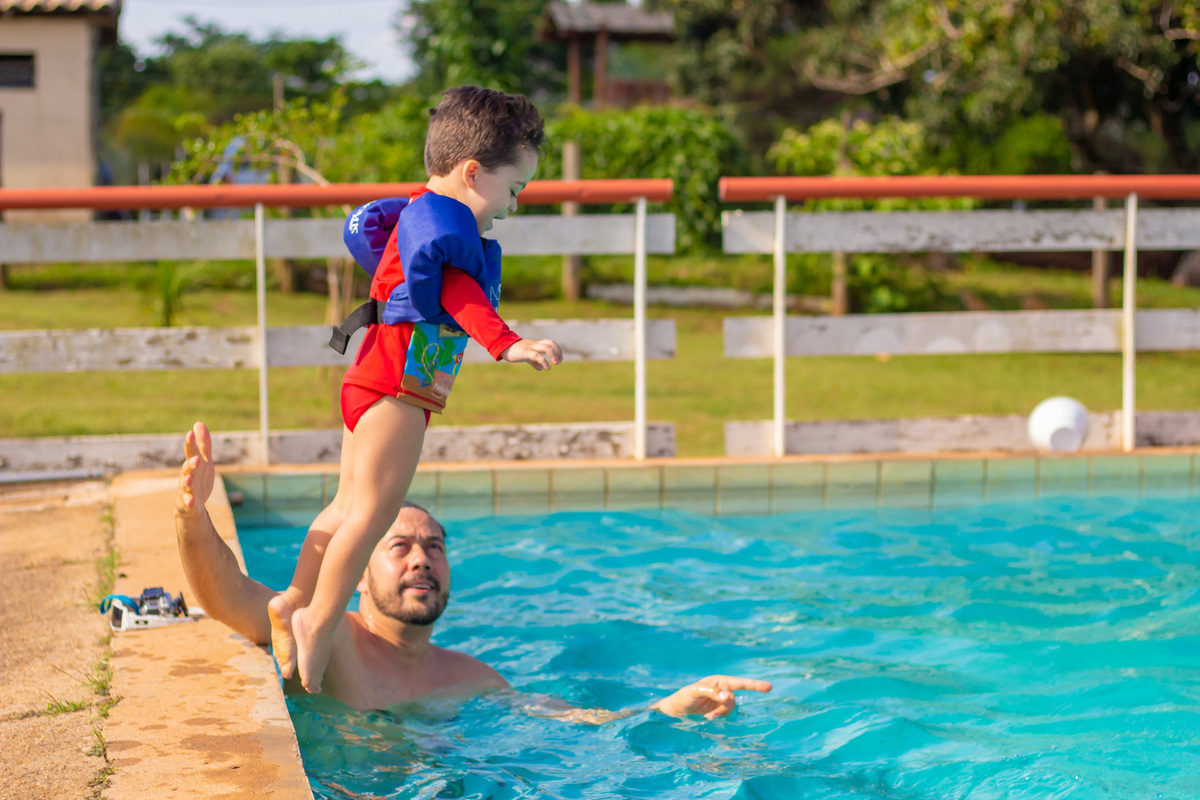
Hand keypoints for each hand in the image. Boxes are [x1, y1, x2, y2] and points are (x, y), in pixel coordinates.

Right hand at [177, 421, 214, 516]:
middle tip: (196, 458)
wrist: (192, 505)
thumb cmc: (198, 479)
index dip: (190, 444)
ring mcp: (187, 490)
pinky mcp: (188, 503)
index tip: (190, 433)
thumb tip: (198, 423)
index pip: (191, 453)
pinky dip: (189, 502)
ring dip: (187, 482)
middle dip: (191, 463)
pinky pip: (188, 502)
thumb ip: (203, 444)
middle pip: (187, 469)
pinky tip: (191, 502)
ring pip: (185, 485)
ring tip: (188, 478)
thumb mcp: (205, 461)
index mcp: (192, 465)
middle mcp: (187, 475)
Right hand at [501, 338, 562, 370]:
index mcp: (536, 344)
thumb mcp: (527, 357)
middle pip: (550, 343)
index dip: (557, 349)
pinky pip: (537, 355)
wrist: (503, 348)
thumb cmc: (516, 352)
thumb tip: (541, 368)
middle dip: (558, 352)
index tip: (560, 358)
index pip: (550, 342)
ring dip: (553, 355)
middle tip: (559, 362)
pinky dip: (544, 361)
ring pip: (546, 347)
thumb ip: (534, 362)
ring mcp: (531, 347)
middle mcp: (535, 344)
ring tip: (556, 363)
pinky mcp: (526, 352)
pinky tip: (547, 367)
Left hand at [651, 675, 772, 720]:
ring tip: (708, 716)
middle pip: (734, 699)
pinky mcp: (719, 707)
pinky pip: (727, 713)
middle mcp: (722, 688)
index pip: (739, 683)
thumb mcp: (695, 692)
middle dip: (724, 708)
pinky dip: (720, 716)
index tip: (769, 687)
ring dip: (722, 713)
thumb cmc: (683, 697)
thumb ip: (711, 693)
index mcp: (719, 681)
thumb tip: (728, 696)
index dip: (755, 685)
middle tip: (711, 715)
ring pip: (731, 707)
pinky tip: (709, 717)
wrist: (676, 709)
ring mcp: (721, 698)